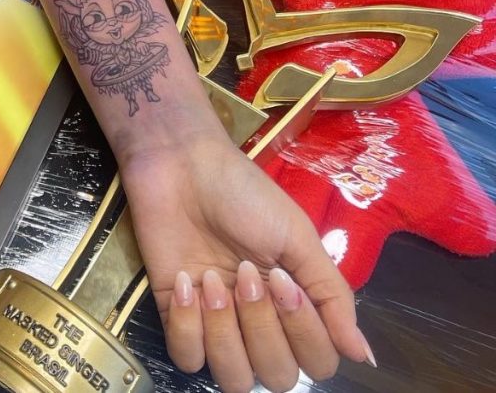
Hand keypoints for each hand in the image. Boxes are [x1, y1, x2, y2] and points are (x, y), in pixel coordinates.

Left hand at [120, 139, 373, 392]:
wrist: (182, 165)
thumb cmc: (244, 194)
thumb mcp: (299, 238)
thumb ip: (332, 297)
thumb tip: (364, 356)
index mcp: (294, 307)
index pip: (317, 362)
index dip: (303, 331)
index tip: (282, 278)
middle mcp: (259, 324)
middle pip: (277, 376)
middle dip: (262, 326)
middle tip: (246, 271)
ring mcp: (215, 323)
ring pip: (232, 377)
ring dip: (225, 330)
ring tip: (213, 278)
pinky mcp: (174, 315)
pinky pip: (187, 357)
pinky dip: (187, 325)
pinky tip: (185, 280)